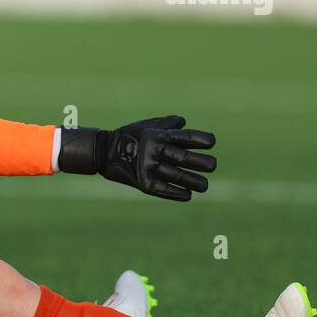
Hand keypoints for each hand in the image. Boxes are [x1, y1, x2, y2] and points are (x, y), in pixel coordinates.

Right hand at [58, 115, 216, 201]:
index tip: (212, 142)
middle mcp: (156, 151)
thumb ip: (167, 124)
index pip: (187, 137)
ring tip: (205, 186)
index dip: (203, 140)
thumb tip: (184, 122)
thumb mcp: (147, 125)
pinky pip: (166, 190)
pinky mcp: (144, 183)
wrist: (104, 152)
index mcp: (159, 136)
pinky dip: (179, 193)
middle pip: (186, 158)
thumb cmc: (130, 136)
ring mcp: (150, 168)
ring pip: (180, 177)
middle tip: (212, 166)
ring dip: (196, 182)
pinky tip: (188, 194)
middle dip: (204, 163)